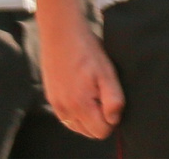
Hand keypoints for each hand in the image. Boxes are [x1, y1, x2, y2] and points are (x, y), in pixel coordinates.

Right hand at [38, 5, 123, 139]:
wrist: (62, 36)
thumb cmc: (88, 52)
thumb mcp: (107, 73)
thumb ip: (113, 100)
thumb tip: (114, 120)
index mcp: (80, 105)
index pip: (101, 132)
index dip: (113, 120)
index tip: (115, 102)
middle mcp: (65, 110)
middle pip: (89, 132)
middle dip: (101, 120)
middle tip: (107, 97)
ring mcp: (56, 106)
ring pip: (78, 126)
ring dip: (90, 117)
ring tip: (97, 93)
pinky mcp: (52, 99)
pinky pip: (68, 118)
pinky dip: (79, 112)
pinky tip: (86, 93)